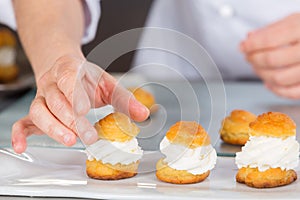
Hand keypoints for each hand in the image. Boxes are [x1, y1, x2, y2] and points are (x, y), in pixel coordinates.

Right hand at [11, 55, 149, 152]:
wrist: (63, 68)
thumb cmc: (86, 78)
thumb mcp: (107, 83)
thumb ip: (125, 98)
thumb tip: (143, 114)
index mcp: (70, 70)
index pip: (69, 80)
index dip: (75, 94)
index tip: (85, 109)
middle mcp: (52, 84)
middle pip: (57, 101)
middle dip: (72, 120)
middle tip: (88, 135)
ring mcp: (42, 98)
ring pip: (40, 111)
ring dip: (53, 128)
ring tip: (70, 139)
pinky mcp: (37, 111)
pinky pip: (23, 121)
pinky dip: (20, 134)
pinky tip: (22, 145)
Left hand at [240, 13, 299, 98]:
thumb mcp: (294, 22)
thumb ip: (271, 30)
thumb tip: (249, 39)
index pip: (270, 40)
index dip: (251, 45)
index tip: (243, 47)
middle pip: (272, 60)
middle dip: (254, 59)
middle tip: (249, 56)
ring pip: (279, 78)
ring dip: (262, 74)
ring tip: (258, 68)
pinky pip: (292, 93)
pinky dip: (276, 89)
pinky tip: (269, 82)